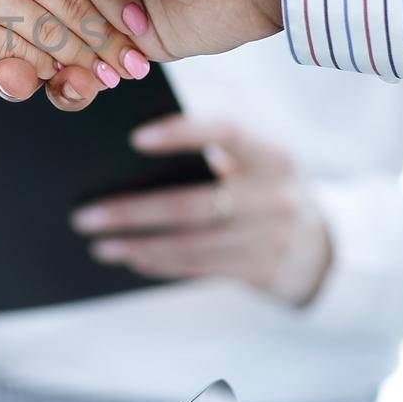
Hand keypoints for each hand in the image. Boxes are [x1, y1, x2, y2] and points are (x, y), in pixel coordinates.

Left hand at [70, 116, 331, 305]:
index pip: (228, 132)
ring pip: (190, 243)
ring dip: (137, 244)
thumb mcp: (257, 152)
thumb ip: (214, 138)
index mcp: (270, 152)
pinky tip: (128, 256)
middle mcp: (274, 195)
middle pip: (193, 204)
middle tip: (84, 215)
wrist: (318, 243)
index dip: (183, 133)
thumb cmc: (263, 182)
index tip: (134, 139)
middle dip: (132, 211)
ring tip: (97, 243)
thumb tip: (137, 135)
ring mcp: (268, 237)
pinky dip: (158, 261)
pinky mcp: (258, 270)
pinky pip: (198, 267)